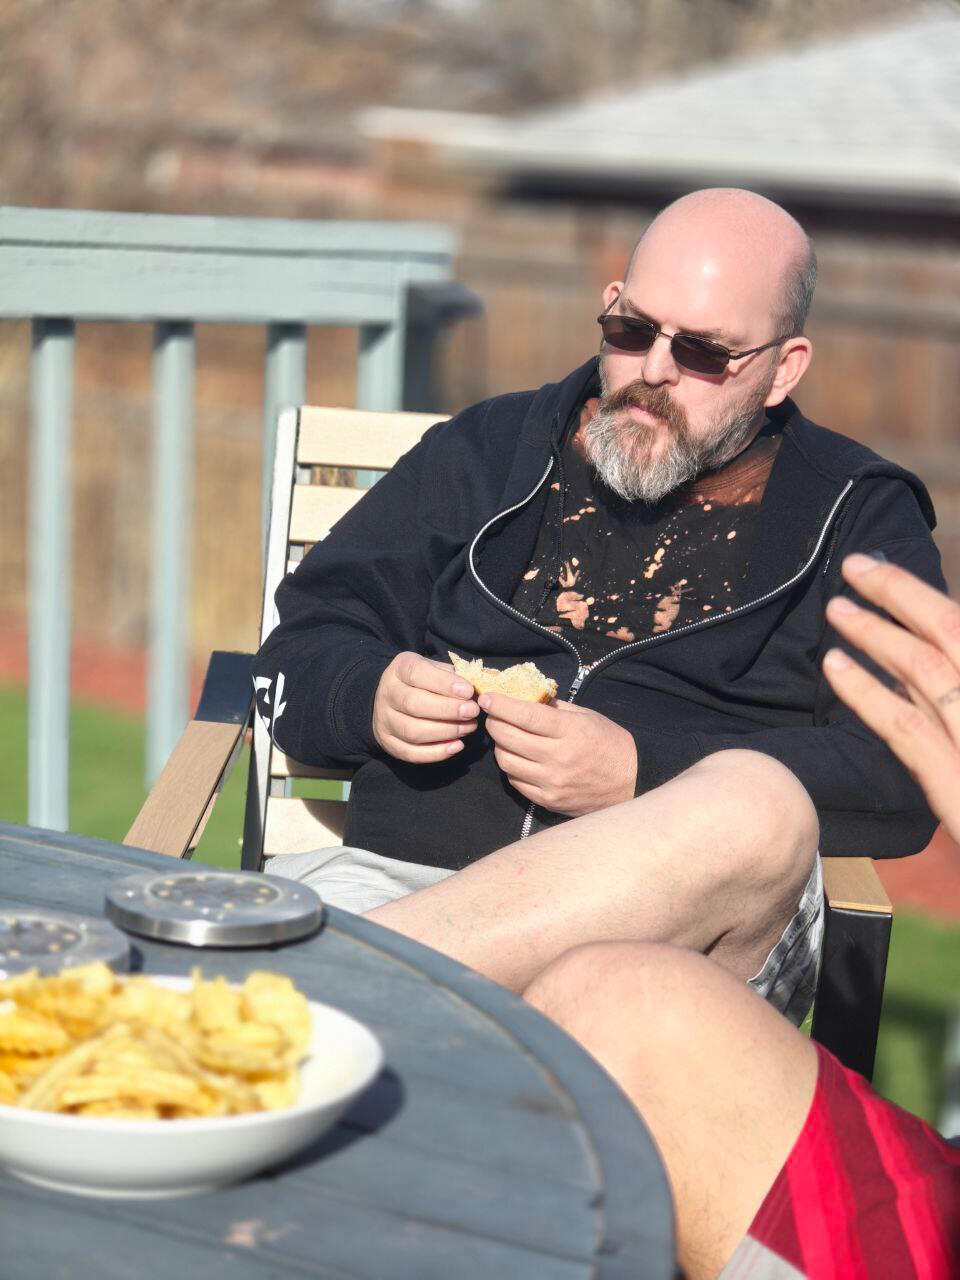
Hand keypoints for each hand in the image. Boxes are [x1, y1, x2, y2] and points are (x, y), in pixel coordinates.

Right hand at [373, 653, 478, 762]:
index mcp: (399, 669)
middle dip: (447, 710)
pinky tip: (457, 746)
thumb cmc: (424, 682)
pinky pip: (411, 753)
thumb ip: (453, 676)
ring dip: (445, 732)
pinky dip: (436, 753)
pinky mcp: (388, 743)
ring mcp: (384, 720)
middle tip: (472, 712)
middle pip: (414, 705)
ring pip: (412, 731)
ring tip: (468, 728)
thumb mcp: (436, 669)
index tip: (468, 691)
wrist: (394, 698)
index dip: (444, 683)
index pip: (417, 673)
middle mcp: (387, 694)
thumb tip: (476, 689)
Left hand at [480, 693, 636, 815]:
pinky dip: (511, 768)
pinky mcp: (548, 800)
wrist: (632, 783)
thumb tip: (524, 697)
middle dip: (494, 723)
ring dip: (500, 746)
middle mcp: (558, 758)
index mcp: (569, 731)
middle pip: (508, 738)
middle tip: (494, 716)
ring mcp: (551, 782)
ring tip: (505, 738)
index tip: (488, 698)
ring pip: (506, 762)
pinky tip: (518, 759)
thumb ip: (555, 708)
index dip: (501, 705)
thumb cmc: (610, 743)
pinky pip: (515, 782)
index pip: (525, 715)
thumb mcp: (587, 717)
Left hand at [823, 553, 959, 843]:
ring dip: (876, 633)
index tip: (885, 574)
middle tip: (857, 564)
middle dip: (900, 592)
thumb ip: (946, 687)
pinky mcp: (958, 783)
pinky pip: (906, 727)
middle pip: (948, 630)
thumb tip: (924, 661)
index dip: (922, 597)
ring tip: (837, 608)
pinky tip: (835, 667)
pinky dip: (867, 691)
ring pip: (923, 670)